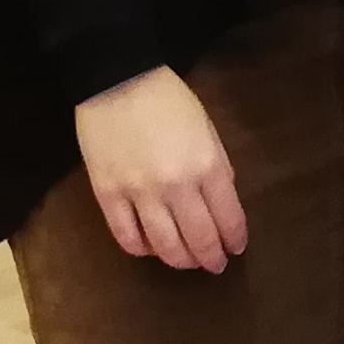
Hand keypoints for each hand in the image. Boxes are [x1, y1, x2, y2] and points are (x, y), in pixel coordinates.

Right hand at [75, 65, 247, 266]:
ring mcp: (139, 193)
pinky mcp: (108, 195)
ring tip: (187, 262)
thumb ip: (217, 167)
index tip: (235, 248)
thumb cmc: (168, 100)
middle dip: (211, 258)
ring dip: (180, 261)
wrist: (117, 79)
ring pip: (164, 246)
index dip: (234, 239)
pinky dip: (141, 249)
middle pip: (198, 239)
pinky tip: (150, 247)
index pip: (228, 218)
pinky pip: (126, 237)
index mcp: (207, 166)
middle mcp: (176, 186)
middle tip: (215, 265)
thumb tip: (222, 203)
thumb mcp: (207, 128)